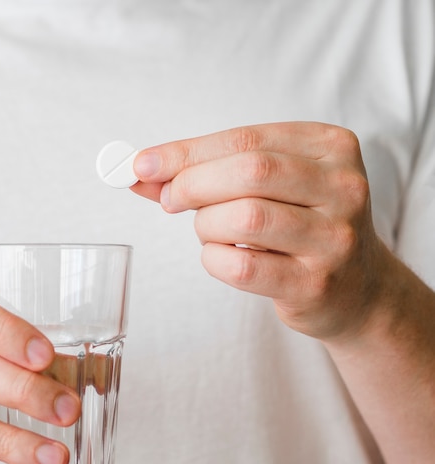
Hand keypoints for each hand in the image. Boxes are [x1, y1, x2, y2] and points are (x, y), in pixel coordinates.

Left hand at [132, 122, 387, 341]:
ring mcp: (333, 239)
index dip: (185, 152)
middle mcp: (342, 188)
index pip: (246, 139)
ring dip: (206, 225)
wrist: (357, 288)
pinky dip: (213, 260)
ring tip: (209, 232)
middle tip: (169, 200)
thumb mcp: (270, 186)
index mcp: (331, 147)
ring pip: (245, 218)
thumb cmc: (301, 227)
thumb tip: (141, 169)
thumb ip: (211, 171)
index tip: (143, 164)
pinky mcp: (314, 284)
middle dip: (192, 184)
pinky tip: (220, 257)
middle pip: (248, 171)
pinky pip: (242, 267)